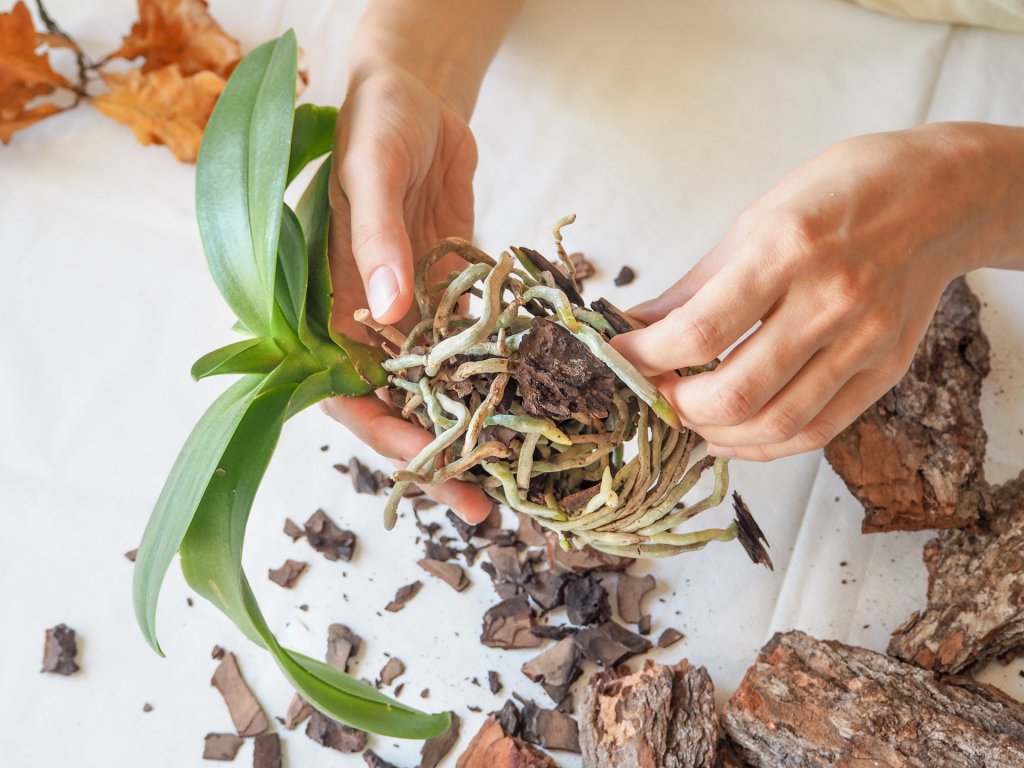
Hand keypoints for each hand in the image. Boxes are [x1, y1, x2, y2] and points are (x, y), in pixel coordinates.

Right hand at [321, 64, 491, 521]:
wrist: (415, 90)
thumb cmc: (375, 122)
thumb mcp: (369, 173)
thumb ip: (373, 243)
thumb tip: (385, 313)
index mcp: (330, 302)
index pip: (346, 390)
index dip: (385, 434)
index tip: (432, 466)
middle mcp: (370, 320)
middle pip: (396, 406)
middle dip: (436, 456)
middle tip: (483, 506)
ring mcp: (412, 312)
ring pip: (436, 390)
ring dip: (469, 431)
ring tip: (512, 474)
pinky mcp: (448, 295)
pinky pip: (470, 349)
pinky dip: (495, 379)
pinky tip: (530, 407)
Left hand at [612, 123, 1023, 460]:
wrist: (943, 195)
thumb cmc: (842, 193)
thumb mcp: (756, 217)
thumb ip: (697, 283)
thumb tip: (640, 324)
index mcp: (787, 249)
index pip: (699, 331)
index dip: (645, 357)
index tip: (619, 359)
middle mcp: (830, 299)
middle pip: (736, 391)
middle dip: (676, 405)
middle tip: (652, 392)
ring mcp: (864, 340)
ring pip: (777, 423)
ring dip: (715, 433)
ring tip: (685, 418)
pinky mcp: (886, 369)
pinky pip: (819, 430)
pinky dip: (765, 445)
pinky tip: (731, 435)